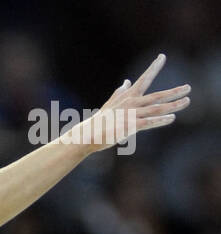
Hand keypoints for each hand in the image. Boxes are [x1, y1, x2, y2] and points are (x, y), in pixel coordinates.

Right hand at [71, 53, 189, 152]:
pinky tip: (171, 118)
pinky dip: (160, 120)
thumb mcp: (110, 103)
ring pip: (157, 108)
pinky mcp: (131, 126)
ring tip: (186, 101)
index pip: (144, 79)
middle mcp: (132, 103)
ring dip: (173, 105)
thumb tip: (126, 82)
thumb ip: (120, 92)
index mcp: (128, 96)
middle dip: (174, 92)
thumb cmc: (99, 121)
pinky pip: (149, 122)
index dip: (154, 67)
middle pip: (157, 95)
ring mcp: (132, 114)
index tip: (162, 56)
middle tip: (188, 87)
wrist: (88, 133)